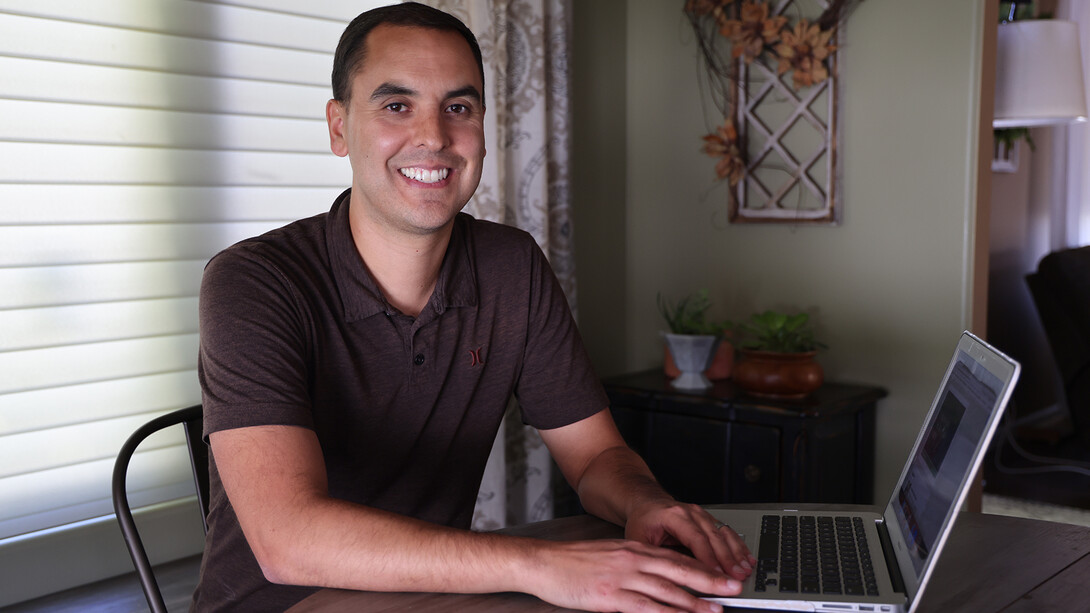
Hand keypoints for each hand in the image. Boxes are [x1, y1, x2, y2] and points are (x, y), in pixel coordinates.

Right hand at [529, 538, 740, 612]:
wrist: (542, 562)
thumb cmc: (570, 562)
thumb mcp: (608, 555)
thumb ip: (632, 564)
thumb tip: (655, 577)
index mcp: (632, 548)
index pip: (674, 557)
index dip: (701, 566)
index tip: (721, 573)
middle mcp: (632, 559)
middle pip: (678, 570)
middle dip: (709, 580)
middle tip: (733, 587)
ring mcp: (622, 577)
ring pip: (667, 590)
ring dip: (694, 601)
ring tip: (716, 609)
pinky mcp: (610, 596)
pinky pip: (645, 607)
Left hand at [625, 501, 755, 581]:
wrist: (648, 502)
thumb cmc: (643, 520)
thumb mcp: (638, 538)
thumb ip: (651, 557)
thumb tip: (660, 578)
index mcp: (674, 515)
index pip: (695, 538)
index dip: (708, 557)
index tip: (717, 574)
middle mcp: (691, 512)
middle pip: (713, 537)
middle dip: (728, 559)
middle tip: (737, 576)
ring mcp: (702, 515)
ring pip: (723, 534)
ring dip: (737, 553)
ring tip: (745, 570)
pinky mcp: (709, 520)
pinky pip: (727, 532)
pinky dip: (739, 546)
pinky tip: (747, 558)